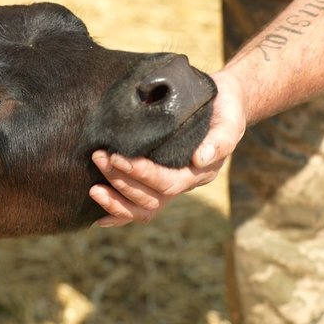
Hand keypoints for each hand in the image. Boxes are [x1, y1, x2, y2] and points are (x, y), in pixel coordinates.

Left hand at [89, 71, 245, 225]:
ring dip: (116, 200)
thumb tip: (199, 159)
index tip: (117, 157)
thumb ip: (220, 140)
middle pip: (151, 199)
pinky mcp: (156, 181)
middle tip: (99, 158)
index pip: (168, 183)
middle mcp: (182, 184)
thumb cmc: (225, 111)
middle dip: (121, 182)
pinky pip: (137, 207)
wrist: (222, 105)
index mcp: (198, 173)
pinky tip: (98, 218)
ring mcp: (168, 186)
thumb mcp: (230, 121)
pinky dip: (118, 215)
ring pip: (142, 208)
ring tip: (93, 188)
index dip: (141, 174)